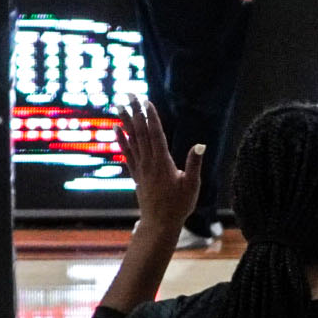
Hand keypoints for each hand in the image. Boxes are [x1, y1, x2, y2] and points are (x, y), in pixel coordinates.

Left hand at [114, 96, 202, 236]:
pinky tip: (116, 129)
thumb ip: (194, 164)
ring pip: (131, 139)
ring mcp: (140, 167)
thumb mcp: (192, 185)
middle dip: (135, 113)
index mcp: (163, 163)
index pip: (156, 135)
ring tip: (119, 105)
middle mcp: (149, 162)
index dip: (151, 118)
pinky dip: (121, 140)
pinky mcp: (136, 174)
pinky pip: (127, 152)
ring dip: (125, 121)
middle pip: (140, 132)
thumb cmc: (179, 205)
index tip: (146, 102)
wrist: (160, 223)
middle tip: (129, 95)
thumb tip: (201, 145)